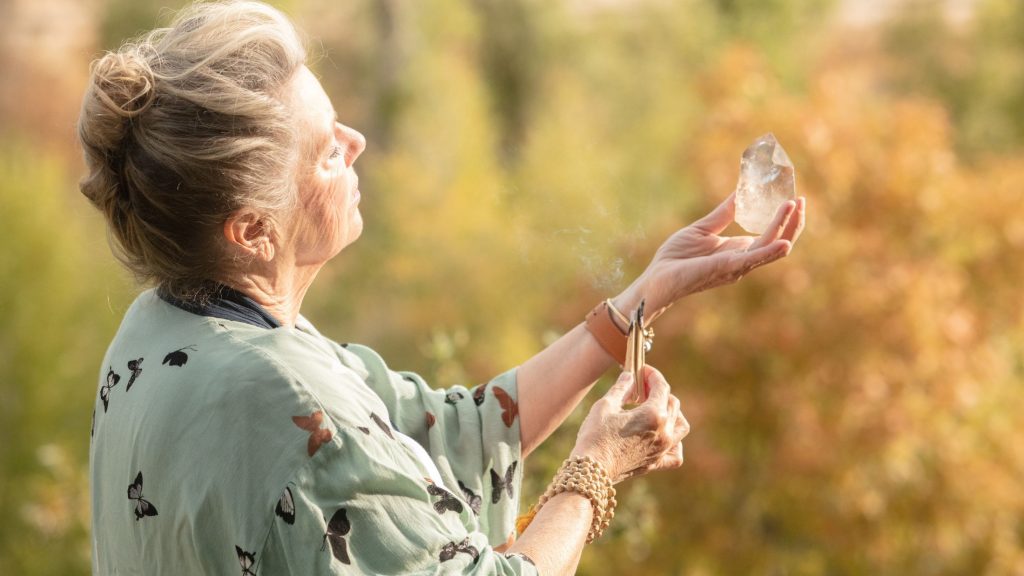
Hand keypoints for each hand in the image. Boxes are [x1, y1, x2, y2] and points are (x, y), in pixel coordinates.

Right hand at [570, 366, 688, 483]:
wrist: (591, 470)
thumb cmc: (595, 436)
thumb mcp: (606, 405)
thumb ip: (622, 388)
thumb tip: (630, 375)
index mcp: (654, 415)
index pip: (661, 387)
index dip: (652, 375)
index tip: (642, 369)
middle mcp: (664, 432)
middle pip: (672, 403)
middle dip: (659, 390)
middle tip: (642, 386)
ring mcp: (663, 449)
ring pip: (681, 426)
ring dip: (672, 412)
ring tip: (656, 408)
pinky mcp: (656, 463)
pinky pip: (676, 454)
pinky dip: (675, 443)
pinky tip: (663, 437)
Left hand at [616, 194, 805, 313]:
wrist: (657, 276)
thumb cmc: (677, 257)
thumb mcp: (703, 229)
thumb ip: (723, 213)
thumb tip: (739, 192)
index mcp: (739, 250)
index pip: (771, 235)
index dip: (785, 220)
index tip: (795, 199)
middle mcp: (743, 260)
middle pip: (778, 242)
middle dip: (793, 223)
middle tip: (801, 201)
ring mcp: (737, 266)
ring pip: (770, 248)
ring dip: (785, 228)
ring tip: (793, 207)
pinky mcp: (726, 268)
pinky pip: (753, 260)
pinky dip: (770, 252)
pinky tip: (783, 242)